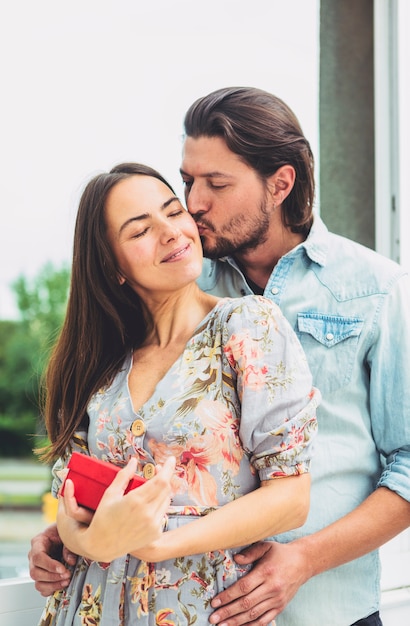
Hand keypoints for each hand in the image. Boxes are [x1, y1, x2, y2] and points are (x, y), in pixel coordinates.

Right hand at [28, 524, 76, 595]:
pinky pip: (42, 588)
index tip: (62, 569)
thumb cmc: (63, 532)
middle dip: (52, 577)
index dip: (49, 565)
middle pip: (35, 572)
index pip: (38, 557)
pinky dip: (51, 589)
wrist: (64, 534)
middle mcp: (33, 556)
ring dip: (53, 585)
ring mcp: (36, 567)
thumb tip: (71, 562)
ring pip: (37, 583)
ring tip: (66, 581)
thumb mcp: (66, 535)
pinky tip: (62, 585)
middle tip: (67, 575)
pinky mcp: (42, 576)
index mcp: (38, 542)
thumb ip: (68, 548)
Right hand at [60, 455, 175, 562]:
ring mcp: (153, 525)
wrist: (102, 545)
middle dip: (166, 476)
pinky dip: (159, 504)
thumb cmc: (103, 517)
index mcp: (136, 501)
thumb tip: (134, 461)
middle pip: (166, 488)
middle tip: (160, 469)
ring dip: (163, 490)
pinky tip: (150, 502)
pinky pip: (163, 513)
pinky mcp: (155, 533)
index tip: (171, 459)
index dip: (168, 468)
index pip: (161, 480)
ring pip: (166, 500)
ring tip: (154, 485)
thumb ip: (124, 476)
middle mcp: (147, 513)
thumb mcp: (111, 494)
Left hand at [209, 540, 307, 624]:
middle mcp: (272, 588)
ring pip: (254, 614)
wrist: (303, 562)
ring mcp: (277, 600)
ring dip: (237, 622)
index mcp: (266, 572)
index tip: (215, 602)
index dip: (228, 596)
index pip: (243, 587)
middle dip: (228, 612)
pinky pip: (265, 620)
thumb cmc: (280, 553)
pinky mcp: (281, 607)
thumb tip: (235, 559)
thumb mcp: (266, 546)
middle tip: (213, 618)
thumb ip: (250, 552)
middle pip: (246, 603)